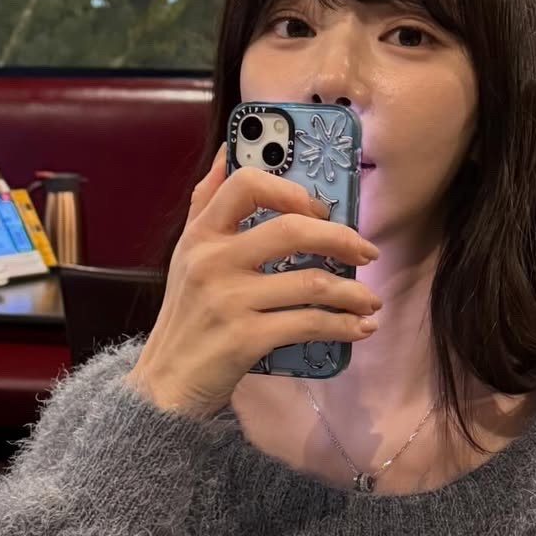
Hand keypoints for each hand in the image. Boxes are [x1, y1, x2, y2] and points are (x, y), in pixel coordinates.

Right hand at [126, 146, 380, 417]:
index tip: (321, 207)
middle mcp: (212, 261)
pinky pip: (309, 323)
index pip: (246, 183)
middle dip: (342, 239)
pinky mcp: (245, 338)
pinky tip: (359, 328)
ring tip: (370, 301)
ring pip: (311, 281)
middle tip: (367, 253)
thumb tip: (227, 150)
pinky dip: (343, 326)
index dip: (292, 189)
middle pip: (292, 230)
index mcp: (200, 234)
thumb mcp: (186, 255)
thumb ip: (206, 202)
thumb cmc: (186, 317)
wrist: (165, 385)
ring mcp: (229, 300)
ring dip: (353, 292)